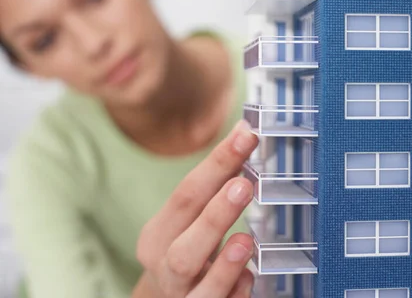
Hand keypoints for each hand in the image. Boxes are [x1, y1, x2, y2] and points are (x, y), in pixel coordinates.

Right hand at [134, 120, 258, 297]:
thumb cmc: (187, 249)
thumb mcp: (191, 218)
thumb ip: (217, 184)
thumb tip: (245, 132)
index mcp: (160, 235)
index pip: (186, 195)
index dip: (217, 164)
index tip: (246, 136)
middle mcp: (166, 268)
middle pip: (184, 247)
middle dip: (214, 216)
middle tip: (243, 186)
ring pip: (197, 290)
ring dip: (223, 266)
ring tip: (246, 242)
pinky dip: (236, 294)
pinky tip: (251, 278)